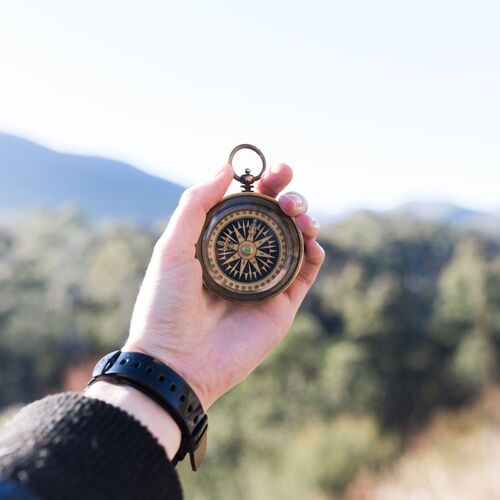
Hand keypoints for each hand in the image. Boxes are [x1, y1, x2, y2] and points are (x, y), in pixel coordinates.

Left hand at [123, 163, 323, 409]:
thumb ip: (196, 205)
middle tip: (287, 190)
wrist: (176, 362)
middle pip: (276, 219)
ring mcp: (265, 281)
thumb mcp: (172, 247)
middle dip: (288, 196)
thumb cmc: (166, 305)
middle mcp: (243, 259)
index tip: (273, 170)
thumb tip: (225, 167)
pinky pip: (306, 272)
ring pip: (296, 240)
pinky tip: (311, 239)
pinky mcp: (282, 304)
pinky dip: (314, 252)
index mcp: (218, 243)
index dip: (263, 184)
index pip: (247, 205)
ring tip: (299, 214)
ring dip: (304, 219)